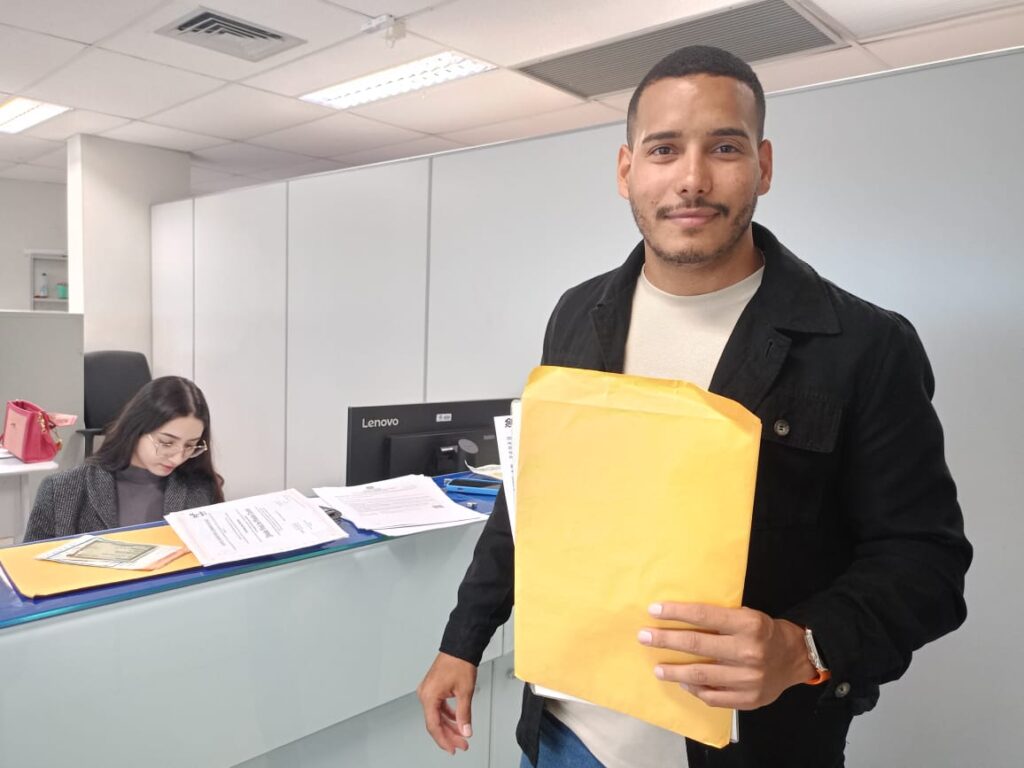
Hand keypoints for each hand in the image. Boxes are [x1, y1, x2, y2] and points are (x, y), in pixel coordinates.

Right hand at [417, 652, 477, 753]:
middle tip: (461, 744)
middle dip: (449, 735)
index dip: (444, 740)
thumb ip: (464, 714)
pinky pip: (438, 706)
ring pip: (437, 715)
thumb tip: (465, 730)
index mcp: (429, 695)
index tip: (453, 748)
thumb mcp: (465, 691)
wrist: (460, 646)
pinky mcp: (433, 687)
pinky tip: (457, 720)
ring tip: (461, 734)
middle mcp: (425, 693)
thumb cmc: (459, 662)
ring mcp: (428, 690)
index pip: (434, 726)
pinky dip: (448, 715)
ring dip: (449, 726)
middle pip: (434, 722)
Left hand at [638, 602, 814, 709]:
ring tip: (657, 668)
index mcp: (748, 624)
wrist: (796, 658)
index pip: (703, 616)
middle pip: (696, 645)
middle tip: (643, 637)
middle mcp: (748, 651)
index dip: (675, 612)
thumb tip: (678, 618)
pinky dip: (694, 689)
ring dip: (674, 671)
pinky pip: (713, 696)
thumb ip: (719, 619)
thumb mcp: (747, 615)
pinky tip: (683, 683)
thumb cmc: (764, 632)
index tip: (653, 610)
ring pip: (700, 675)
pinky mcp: (749, 699)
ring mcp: (749, 678)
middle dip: (665, 640)